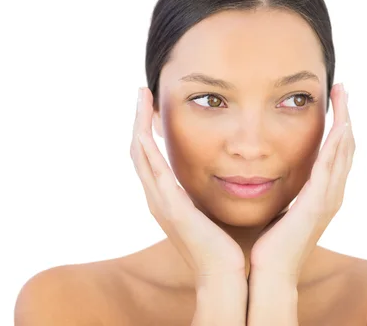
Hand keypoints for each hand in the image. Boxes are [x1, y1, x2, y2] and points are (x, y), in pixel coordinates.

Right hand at [130, 87, 245, 283]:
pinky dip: (147, 150)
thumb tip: (227, 170)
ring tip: (142, 98)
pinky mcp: (171, 209)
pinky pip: (154, 173)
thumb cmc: (225, 244)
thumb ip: (210, 189)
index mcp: (168, 198)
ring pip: (140, 156)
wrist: (226, 274)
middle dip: (139, 120)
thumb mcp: (213, 208)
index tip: (153, 105)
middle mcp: (158, 198)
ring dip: (139, 125)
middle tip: (142, 92)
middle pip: (139, 151)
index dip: (148, 129)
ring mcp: (161, 203)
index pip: (150, 156)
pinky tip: (145, 130)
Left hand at [249, 83, 354, 282]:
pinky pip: (330, 168)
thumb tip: (274, 173)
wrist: (270, 272)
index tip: (334, 100)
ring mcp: (328, 199)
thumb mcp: (282, 208)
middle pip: (346, 146)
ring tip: (341, 95)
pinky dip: (336, 145)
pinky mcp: (317, 204)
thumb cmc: (271, 244)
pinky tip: (337, 125)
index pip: (336, 152)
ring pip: (343, 152)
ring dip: (344, 122)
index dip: (338, 125)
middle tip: (342, 88)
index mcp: (323, 194)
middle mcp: (332, 194)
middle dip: (345, 115)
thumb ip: (286, 190)